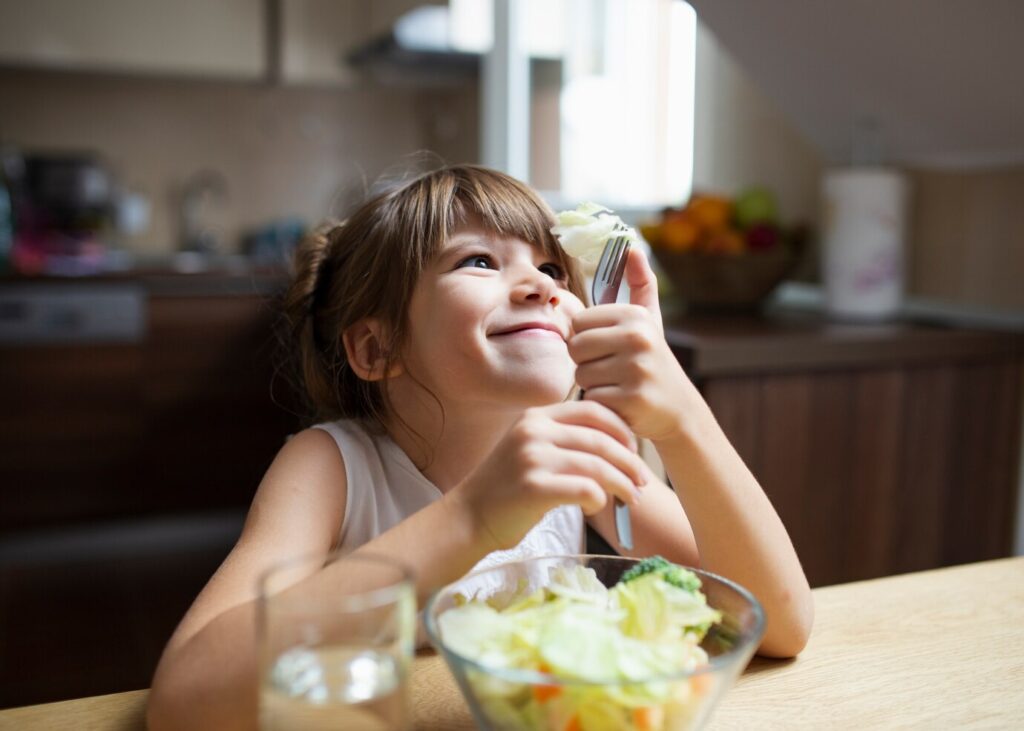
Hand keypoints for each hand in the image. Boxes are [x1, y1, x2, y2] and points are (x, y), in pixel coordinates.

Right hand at [452, 401, 650, 549]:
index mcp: (536, 417)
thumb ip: (563, 442)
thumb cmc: (506, 489)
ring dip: (622, 484)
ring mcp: (532, 458)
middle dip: (630, 461)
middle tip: (643, 480)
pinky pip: (585, 489)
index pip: (592, 410)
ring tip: (633, 498)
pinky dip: (600, 499)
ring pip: (598, 465)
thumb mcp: (530, 451)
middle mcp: (534, 431)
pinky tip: (597, 506)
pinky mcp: (534, 487)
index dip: (621, 428)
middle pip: (600, 439)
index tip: (635, 449)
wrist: (468, 517)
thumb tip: (616, 448)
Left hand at [569, 247, 697, 440]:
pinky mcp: (632, 399)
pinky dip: (601, 403)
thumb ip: (640, 284)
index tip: (607, 348)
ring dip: (593, 385)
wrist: (679, 411)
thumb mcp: (649, 321)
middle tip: (610, 371)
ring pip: (581, 374)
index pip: (578, 322)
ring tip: (617, 385)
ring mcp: (636, 369)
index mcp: (635, 316)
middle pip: (576, 347)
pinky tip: (621, 403)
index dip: (586, 339)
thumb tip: (632, 247)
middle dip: (586, 363)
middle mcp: (638, 338)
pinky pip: (592, 397)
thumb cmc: (653, 362)